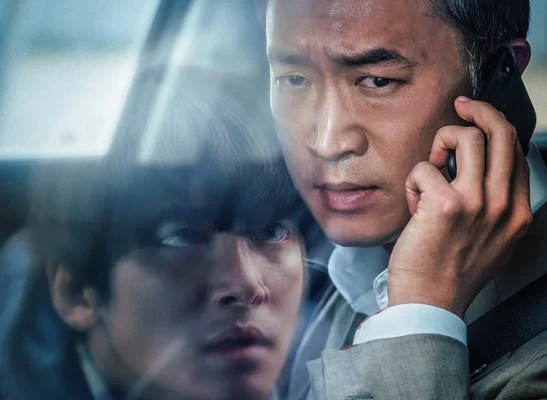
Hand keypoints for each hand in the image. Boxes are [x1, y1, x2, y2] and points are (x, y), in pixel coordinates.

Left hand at [387, 96, 532, 317]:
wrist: (430, 303)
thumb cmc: (450, 271)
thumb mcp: (490, 240)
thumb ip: (491, 205)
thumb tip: (476, 168)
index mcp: (516, 212)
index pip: (516, 151)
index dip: (495, 127)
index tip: (475, 118)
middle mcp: (503, 204)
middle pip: (502, 133)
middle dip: (478, 110)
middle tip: (460, 107)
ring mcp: (477, 203)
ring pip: (467, 137)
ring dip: (440, 144)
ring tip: (428, 172)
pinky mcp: (446, 204)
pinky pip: (425, 168)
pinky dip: (413, 181)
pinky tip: (413, 205)